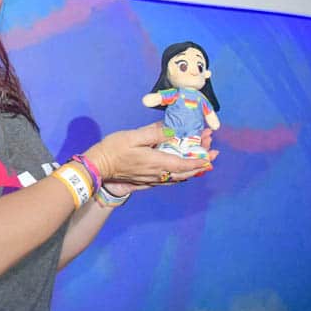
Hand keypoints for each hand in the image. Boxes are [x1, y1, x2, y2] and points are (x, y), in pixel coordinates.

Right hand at [84, 122, 212, 184]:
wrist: (98, 167)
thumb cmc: (113, 149)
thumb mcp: (133, 136)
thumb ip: (155, 133)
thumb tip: (173, 130)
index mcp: (156, 162)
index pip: (184, 163)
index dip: (200, 160)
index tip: (212, 153)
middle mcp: (158, 173)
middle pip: (185, 172)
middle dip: (201, 163)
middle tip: (213, 152)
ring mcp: (152, 179)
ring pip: (179, 177)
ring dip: (192, 168)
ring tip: (202, 159)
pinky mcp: (146, 180)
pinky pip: (169, 179)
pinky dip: (181, 174)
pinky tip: (183, 169)